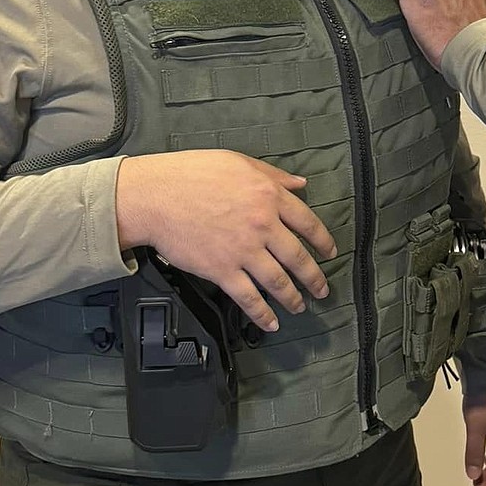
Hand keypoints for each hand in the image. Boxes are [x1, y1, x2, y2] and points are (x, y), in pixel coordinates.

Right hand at [115, 150, 336, 331]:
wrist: (156, 196)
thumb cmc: (191, 174)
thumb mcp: (239, 162)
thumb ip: (274, 175)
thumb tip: (301, 184)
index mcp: (269, 197)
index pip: (308, 222)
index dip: (323, 240)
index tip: (330, 252)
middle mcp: (262, 225)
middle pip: (298, 257)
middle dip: (314, 277)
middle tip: (322, 289)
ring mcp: (243, 251)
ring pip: (278, 281)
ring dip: (293, 298)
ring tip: (300, 306)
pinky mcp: (222, 271)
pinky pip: (249, 298)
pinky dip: (262, 314)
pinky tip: (271, 323)